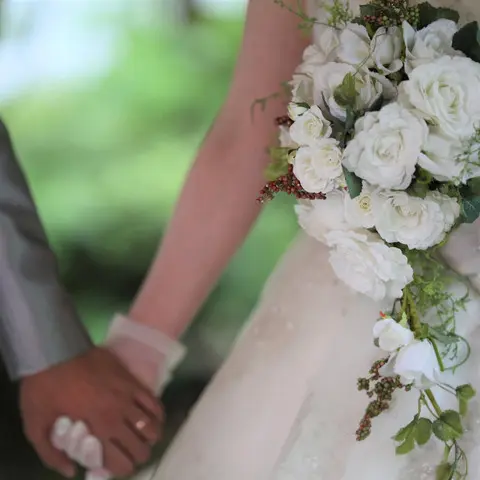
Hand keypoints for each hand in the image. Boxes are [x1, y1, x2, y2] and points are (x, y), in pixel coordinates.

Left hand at [20, 347, 162, 477]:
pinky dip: (157, 415)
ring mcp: (128, 396)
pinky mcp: (132, 380)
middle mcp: (118, 416)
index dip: (120, 470)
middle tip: (127, 454)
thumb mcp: (35, 425)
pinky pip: (154, 402)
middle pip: (141, 448)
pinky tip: (153, 419)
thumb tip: (71, 471)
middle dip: (136, 456)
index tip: (112, 466)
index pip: (121, 462)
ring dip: (149, 437)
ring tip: (143, 438)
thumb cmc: (44, 387)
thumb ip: (51, 454)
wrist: (56, 349)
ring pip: (152, 426)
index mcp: (96, 429)